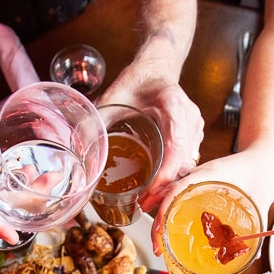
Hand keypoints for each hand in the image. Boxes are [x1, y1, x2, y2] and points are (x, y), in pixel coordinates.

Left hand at [99, 71, 203, 210]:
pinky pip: (189, 161)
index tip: (152, 190)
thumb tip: (79, 147)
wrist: (157, 68)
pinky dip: (175, 176)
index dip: (167, 171)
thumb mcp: (113, 96)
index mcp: (172, 103)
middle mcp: (189, 117)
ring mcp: (195, 127)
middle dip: (168, 186)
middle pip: (185, 160)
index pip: (176, 142)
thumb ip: (97, 120)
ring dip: (172, 184)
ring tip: (150, 199)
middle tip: (146, 205)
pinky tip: (158, 185)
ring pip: (189, 164)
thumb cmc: (138, 80)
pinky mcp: (194, 135)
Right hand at [149, 149, 273, 255]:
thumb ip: (258, 224)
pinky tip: (171, 233)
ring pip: (169, 200)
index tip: (160, 229)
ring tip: (160, 245)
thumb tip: (253, 255)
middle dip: (158, 223)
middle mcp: (198, 178)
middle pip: (168, 198)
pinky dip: (171, 216)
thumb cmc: (261, 169)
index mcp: (210, 174)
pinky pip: (179, 201)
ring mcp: (196, 182)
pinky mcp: (199, 188)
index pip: (178, 190)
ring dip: (161, 221)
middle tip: (158, 247)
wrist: (262, 156)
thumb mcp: (261, 199)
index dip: (165, 210)